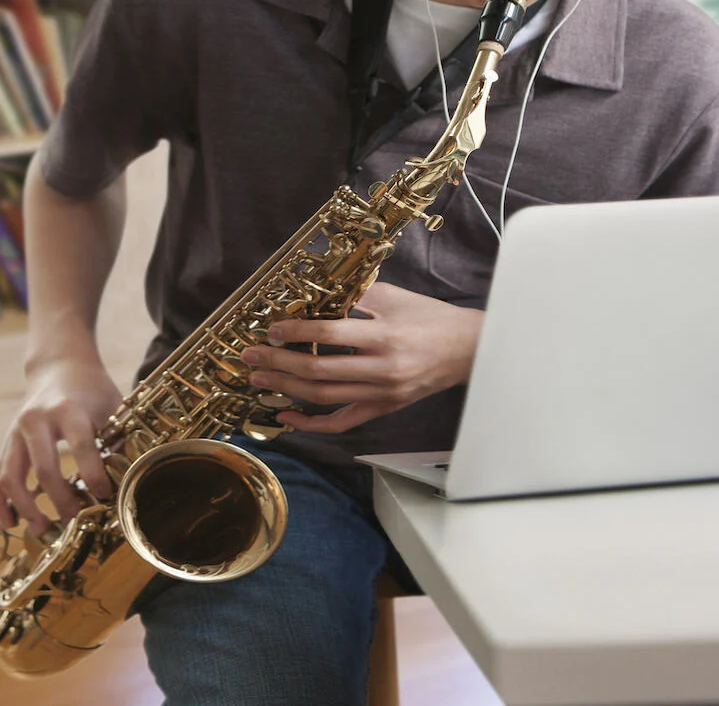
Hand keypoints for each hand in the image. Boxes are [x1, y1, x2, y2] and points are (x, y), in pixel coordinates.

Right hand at [0, 350, 122, 535]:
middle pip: (44, 468)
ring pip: (11, 477)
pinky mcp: (6, 444)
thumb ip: (119, 440)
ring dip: (25, 508)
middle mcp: (37, 420)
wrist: (59, 366)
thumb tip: (129, 482)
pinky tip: (10, 523)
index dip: (94, 476)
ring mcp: (16, 433)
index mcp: (68, 409)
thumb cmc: (91, 390)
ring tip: (42, 529)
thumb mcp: (111, 406)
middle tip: (74, 521)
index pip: (81, 446)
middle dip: (60, 500)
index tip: (104, 496)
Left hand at [240, 282, 482, 433]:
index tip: (271, 329)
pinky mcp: (384, 408)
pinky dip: (311, 423)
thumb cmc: (429, 317)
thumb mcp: (394, 296)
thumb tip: (311, 296)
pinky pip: (342, 422)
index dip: (294, 332)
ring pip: (324, 398)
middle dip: (277, 363)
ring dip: (286, 389)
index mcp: (384, 335)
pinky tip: (286, 415)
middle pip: (318, 371)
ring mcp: (383, 394)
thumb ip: (355, 295)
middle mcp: (382, 369)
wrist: (468, 349)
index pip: (328, 335)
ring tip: (258, 380)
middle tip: (250, 356)